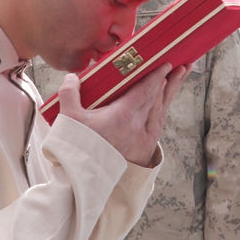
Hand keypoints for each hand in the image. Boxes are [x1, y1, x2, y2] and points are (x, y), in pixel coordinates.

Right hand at [57, 63, 190, 166]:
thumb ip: (70, 92)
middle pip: (151, 98)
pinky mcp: (126, 141)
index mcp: (124, 114)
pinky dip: (146, 107)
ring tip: (163, 83)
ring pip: (148, 110)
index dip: (156, 75)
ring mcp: (131, 134)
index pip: (146, 90)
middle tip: (170, 68)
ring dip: (156, 95)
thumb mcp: (69, 116)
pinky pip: (142, 119)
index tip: (166, 63)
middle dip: (161, 82)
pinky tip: (140, 105)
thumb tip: (72, 77)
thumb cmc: (77, 146)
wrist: (80, 176)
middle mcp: (133, 124)